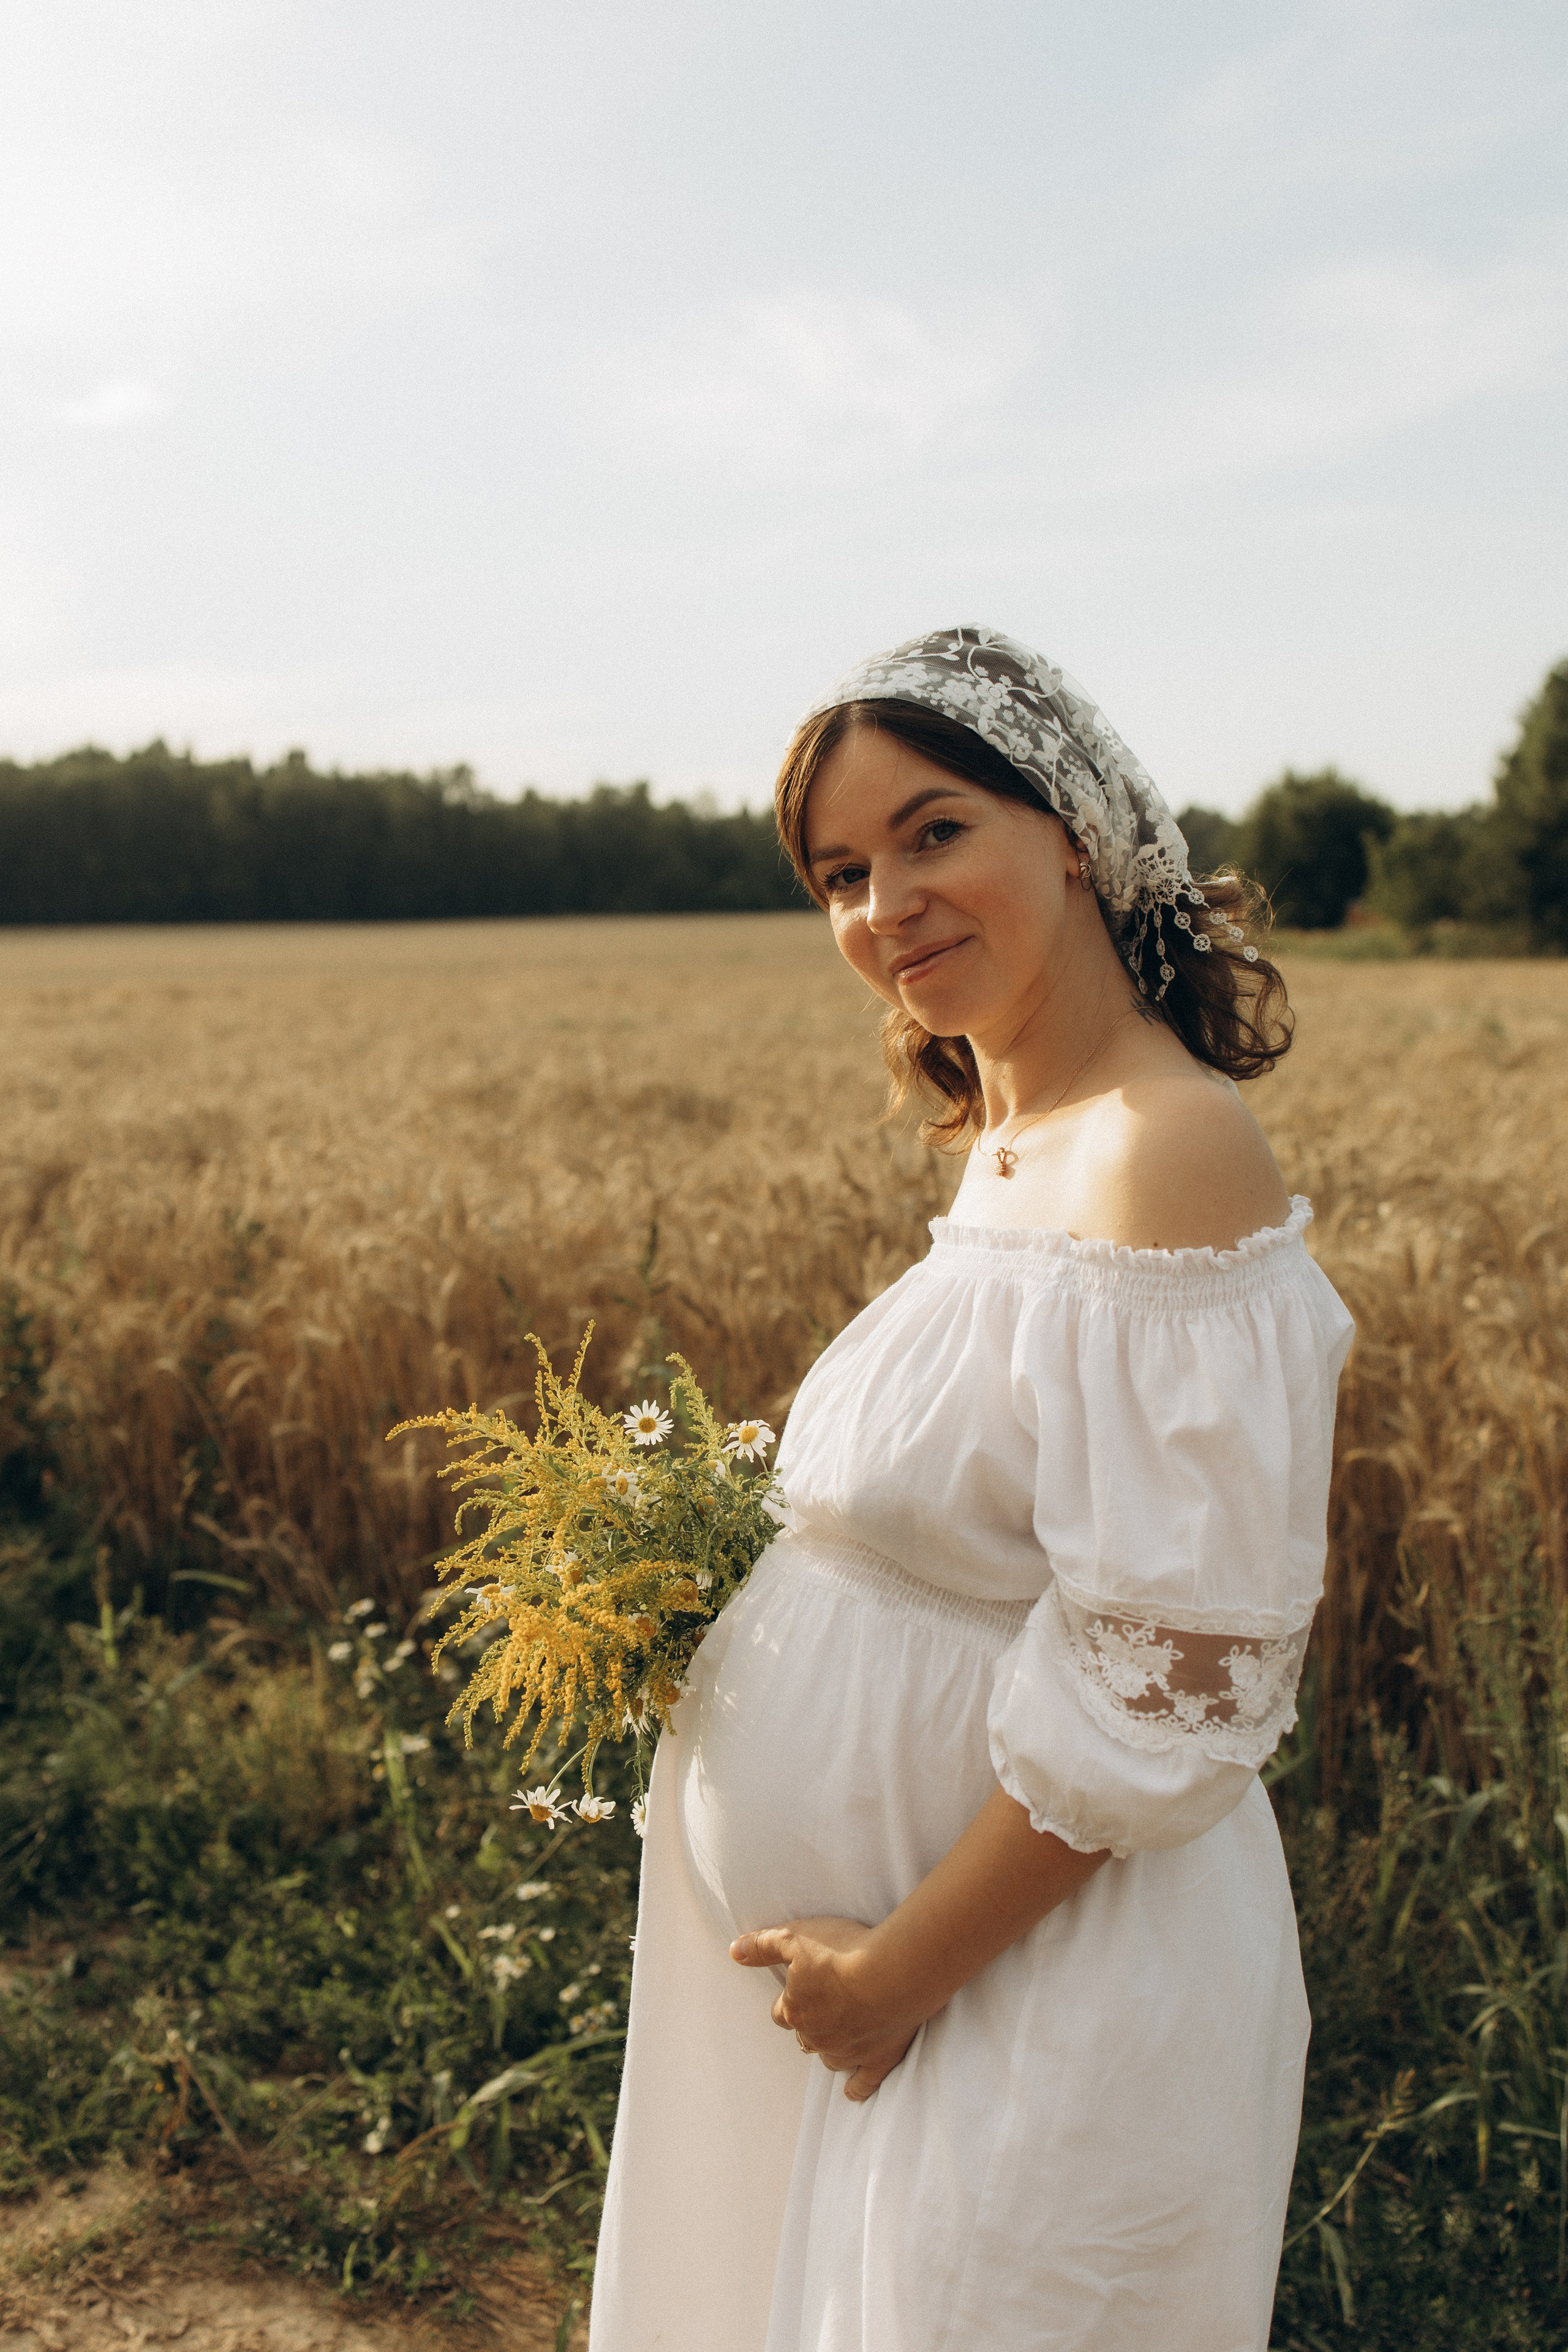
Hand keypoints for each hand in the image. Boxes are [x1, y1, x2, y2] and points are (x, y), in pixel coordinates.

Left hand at [730, 1915, 923, 2101]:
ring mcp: (848, 2052)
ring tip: (839, 2034)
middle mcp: (816, 2037)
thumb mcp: (795, 1938)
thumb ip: (763, 1946)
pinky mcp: (878, 2060)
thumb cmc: (842, 1951)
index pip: (781, 2012)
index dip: (789, 2001)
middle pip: (804, 2037)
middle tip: (824, 2006)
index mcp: (796, 2010)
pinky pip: (863, 2083)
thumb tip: (734, 1951)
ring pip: (829, 2058)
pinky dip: (857, 2088)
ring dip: (830, 2048)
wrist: (892, 1973)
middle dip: (810, 2024)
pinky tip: (852, 2092)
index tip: (801, 1989)